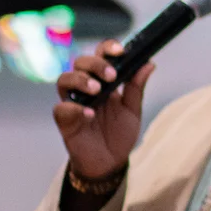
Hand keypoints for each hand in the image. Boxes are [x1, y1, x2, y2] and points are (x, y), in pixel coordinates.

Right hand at [53, 46, 153, 178]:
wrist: (110, 161)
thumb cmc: (119, 133)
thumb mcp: (133, 109)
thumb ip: (137, 87)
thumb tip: (149, 63)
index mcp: (104, 81)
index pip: (100, 55)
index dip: (108, 48)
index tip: (121, 51)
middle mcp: (85, 88)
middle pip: (80, 62)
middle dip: (96, 64)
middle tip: (112, 76)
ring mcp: (73, 102)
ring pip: (64, 80)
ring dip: (81, 80)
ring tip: (98, 90)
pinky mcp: (65, 120)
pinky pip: (62, 108)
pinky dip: (75, 108)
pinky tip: (90, 113)